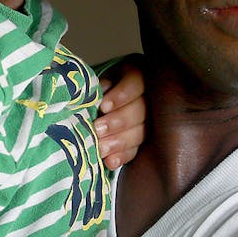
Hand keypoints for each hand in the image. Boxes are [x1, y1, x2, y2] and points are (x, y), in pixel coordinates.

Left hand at [95, 54, 145, 169]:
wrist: (92, 102)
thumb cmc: (92, 87)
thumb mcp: (95, 80)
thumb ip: (95, 88)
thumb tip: (88, 99)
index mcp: (136, 74)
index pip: (136, 83)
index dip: (122, 95)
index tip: (104, 106)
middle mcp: (148, 96)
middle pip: (140, 110)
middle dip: (118, 122)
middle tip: (98, 129)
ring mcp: (149, 120)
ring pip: (140, 132)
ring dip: (119, 141)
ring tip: (100, 148)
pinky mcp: (142, 140)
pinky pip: (136, 149)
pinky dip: (122, 156)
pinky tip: (111, 162)